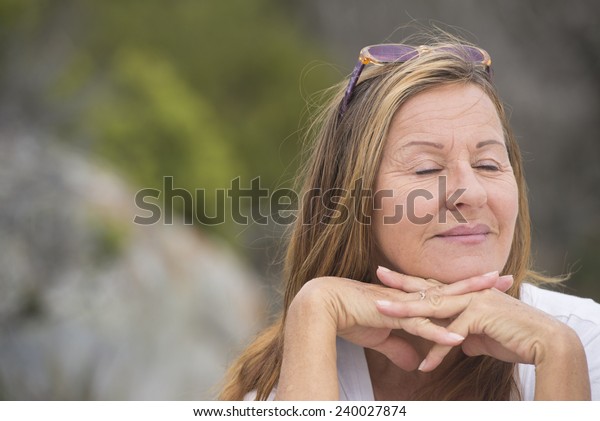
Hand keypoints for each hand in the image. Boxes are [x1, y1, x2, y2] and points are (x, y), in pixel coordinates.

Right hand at [294, 269, 509, 370]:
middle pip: (451, 290)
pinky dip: (438, 335)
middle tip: (508, 278)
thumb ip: (399, 348)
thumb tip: (414, 363)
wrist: (322, 305)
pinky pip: (419, 326)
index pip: (444, 291)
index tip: (490, 283)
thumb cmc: (348, 317)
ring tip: (494, 294)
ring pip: (441, 302)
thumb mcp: (380, 338)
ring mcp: (402, 304)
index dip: (468, 287)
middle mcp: (409, 297)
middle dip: (480, 284)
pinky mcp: (391, 316)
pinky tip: (458, 340)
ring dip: (468, 300)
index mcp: (408, 298)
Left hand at [375, 270, 577, 370]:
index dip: (410, 281)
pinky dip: (437, 352)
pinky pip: (451, 335)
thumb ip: (468, 335)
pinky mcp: (481, 316)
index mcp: (467, 294)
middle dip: (400, 284)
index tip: (388, 276)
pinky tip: (424, 366)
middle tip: (376, 274)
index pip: (432, 286)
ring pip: (433, 306)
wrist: (545, 342)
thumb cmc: (516, 338)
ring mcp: (474, 301)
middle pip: (427, 289)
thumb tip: (458, 342)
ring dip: (406, 313)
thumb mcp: (485, 336)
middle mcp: (468, 293)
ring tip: (381, 314)